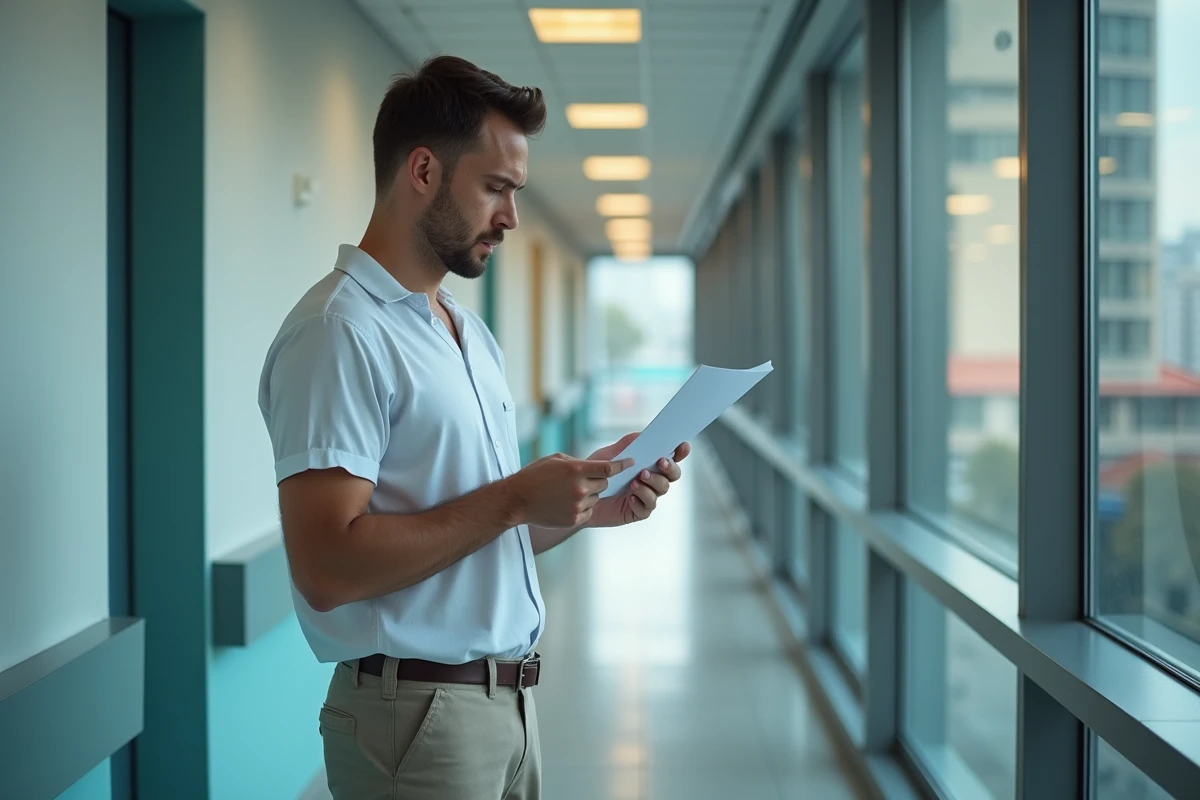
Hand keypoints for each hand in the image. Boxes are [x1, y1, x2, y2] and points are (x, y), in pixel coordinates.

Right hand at [505, 453, 634, 528]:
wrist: (516, 500)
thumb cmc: (535, 475)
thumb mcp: (556, 460)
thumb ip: (579, 463)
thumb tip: (596, 467)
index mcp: (576, 470)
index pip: (609, 468)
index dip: (622, 465)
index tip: (632, 463)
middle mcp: (580, 488)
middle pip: (605, 484)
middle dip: (598, 481)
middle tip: (583, 480)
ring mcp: (577, 505)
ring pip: (596, 498)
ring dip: (589, 495)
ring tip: (567, 493)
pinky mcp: (573, 519)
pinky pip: (588, 511)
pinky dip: (582, 508)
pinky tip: (565, 503)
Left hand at [587, 434, 690, 527]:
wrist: (578, 496)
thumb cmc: (595, 474)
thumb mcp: (608, 455)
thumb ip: (626, 445)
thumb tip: (644, 434)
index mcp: (648, 464)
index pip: (672, 457)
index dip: (681, 451)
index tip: (682, 445)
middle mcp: (652, 480)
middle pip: (673, 475)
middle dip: (670, 467)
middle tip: (659, 462)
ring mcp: (647, 496)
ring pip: (662, 489)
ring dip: (653, 482)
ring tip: (636, 480)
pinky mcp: (638, 512)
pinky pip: (647, 507)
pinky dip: (641, 499)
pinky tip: (630, 497)